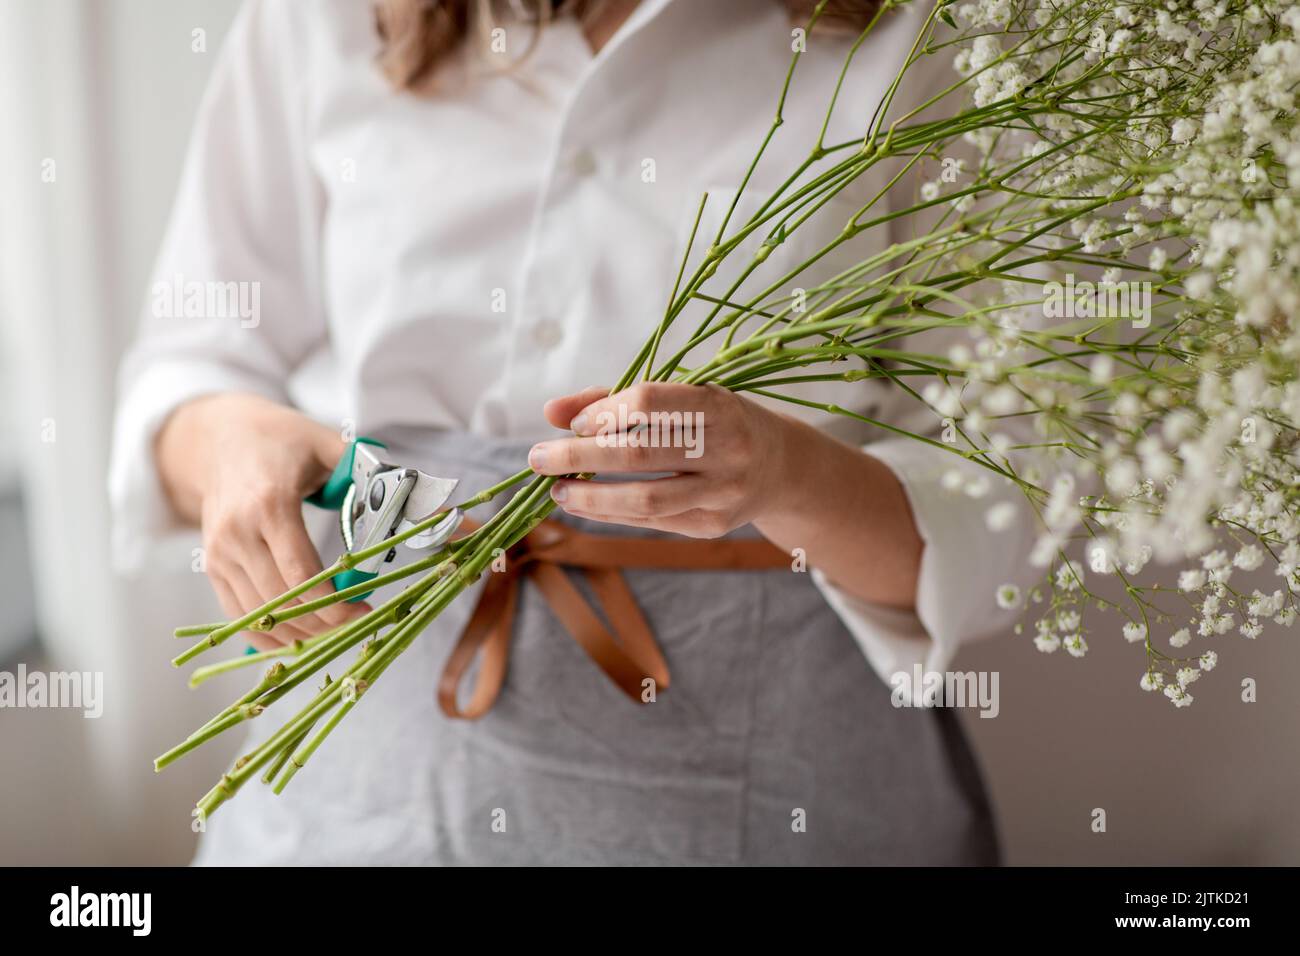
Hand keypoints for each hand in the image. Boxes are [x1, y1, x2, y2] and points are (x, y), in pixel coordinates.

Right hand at [156, 392, 371, 649]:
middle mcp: (237, 533)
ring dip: (302, 632)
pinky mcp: (212, 566)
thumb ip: (377, 476)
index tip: (364, 611)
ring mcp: (220, 553)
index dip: (334, 602)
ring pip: (262, 615)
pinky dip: (270, 634)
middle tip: (359, 622)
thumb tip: (441, 508)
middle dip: (325, 621)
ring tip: (336, 628)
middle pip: (282, 601)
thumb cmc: (281, 440)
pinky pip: (239, 616)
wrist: (219, 439)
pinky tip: (301, 635)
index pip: (300, 572)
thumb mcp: (329, 446)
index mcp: (269, 505)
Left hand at [531, 382, 922, 608]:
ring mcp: (723, 493)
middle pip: (638, 454)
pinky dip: (614, 513)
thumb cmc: (715, 421)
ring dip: (591, 497)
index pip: (649, 405)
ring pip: (644, 499)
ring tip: (557, 492)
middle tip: (538, 459)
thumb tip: (551, 412)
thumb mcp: (679, 397)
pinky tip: (588, 504)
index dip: (603, 413)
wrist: (779, 465)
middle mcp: (726, 450)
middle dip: (579, 457)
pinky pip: (652, 521)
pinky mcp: (714, 525)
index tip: (573, 424)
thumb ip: (614, 398)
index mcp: (718, 405)